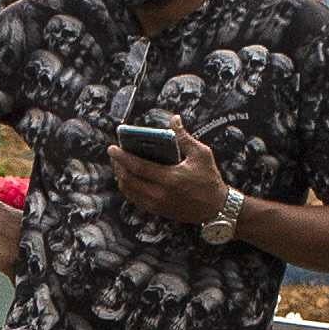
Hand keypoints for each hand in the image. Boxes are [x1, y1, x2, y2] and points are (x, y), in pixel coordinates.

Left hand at [110, 125, 235, 226]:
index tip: (111, 148)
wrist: (217, 208)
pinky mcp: (158, 211)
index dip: (122, 157)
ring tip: (119, 165)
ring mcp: (157, 205)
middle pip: (128, 180)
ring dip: (121, 177)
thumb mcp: (201, 154)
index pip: (138, 167)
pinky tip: (129, 178)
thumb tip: (174, 118)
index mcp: (170, 178)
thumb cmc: (210, 179)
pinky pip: (135, 199)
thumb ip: (184, 137)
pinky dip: (128, 188)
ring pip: (129, 192)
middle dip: (118, 166)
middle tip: (114, 154)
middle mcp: (160, 194)